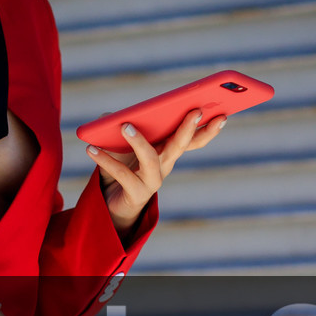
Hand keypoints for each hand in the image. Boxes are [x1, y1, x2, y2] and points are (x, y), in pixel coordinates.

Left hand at [86, 108, 226, 236]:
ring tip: (124, 125)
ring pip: (151, 159)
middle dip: (189, 128)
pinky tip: (91, 149)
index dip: (208, 128)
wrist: (112, 204)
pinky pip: (122, 174)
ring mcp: (153, 181)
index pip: (193, 139)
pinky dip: (105, 159)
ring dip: (139, 141)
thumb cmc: (123, 170)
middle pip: (180, 145)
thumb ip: (118, 127)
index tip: (224, 113)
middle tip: (196, 110)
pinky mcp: (137, 193)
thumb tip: (108, 117)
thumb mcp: (122, 146)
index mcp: (168, 151)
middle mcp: (165, 165)